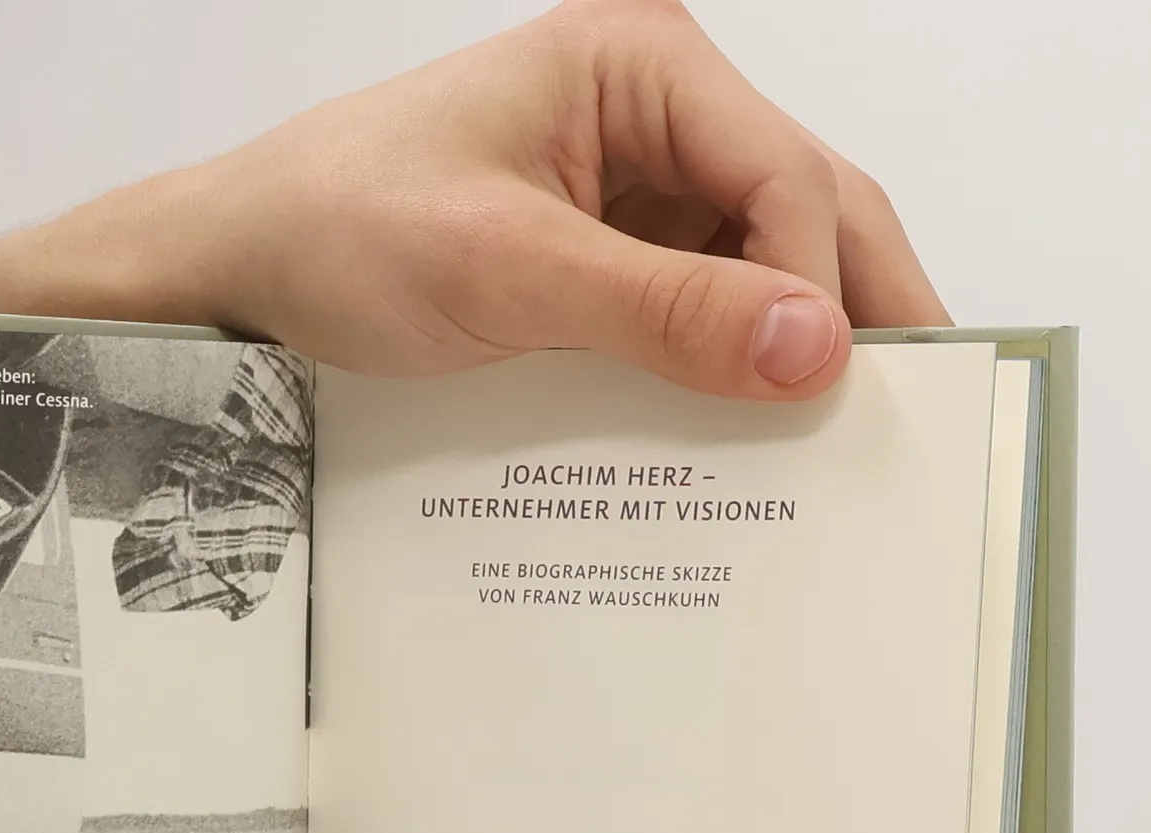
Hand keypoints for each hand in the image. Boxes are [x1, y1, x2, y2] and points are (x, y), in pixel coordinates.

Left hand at [0, 0, 947, 402]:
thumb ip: (661, 310)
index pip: (782, 174)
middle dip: (850, 308)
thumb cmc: (341, 235)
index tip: (830, 393)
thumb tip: (814, 348)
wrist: (238, 270)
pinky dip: (725, 365)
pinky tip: (746, 434)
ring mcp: (631, 185)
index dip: (819, 284)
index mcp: (641, 67)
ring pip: (758, 262)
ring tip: (843, 446)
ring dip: (795, 345)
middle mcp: (654, 114)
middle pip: (798, 208)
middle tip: (911, 424)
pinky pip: (692, 306)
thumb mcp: (504, 272)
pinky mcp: (600, 254)